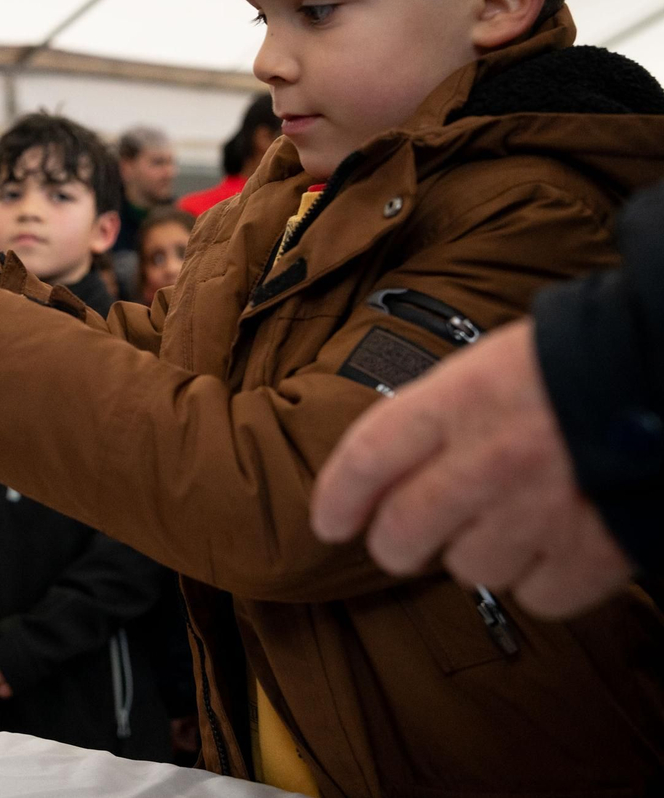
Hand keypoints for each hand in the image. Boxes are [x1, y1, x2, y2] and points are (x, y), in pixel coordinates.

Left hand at [311, 319, 634, 618]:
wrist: (663, 372)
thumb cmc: (576, 361)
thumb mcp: (491, 362)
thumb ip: (441, 414)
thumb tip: (395, 465)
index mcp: (459, 401)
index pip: (366, 459)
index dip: (337, 498)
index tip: (329, 523)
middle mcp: (489, 460)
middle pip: (403, 531)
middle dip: (393, 543)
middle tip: (400, 542)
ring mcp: (539, 511)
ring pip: (469, 568)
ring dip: (475, 554)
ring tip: (502, 524)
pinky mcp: (593, 553)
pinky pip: (536, 597)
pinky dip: (539, 582)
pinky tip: (549, 550)